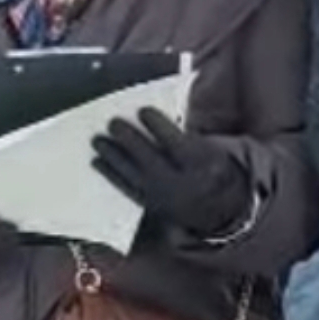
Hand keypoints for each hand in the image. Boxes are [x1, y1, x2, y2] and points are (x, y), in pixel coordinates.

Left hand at [90, 108, 250, 239]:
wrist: (221, 208)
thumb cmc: (211, 167)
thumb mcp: (211, 149)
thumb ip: (187, 135)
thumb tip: (152, 119)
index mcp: (204, 166)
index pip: (178, 145)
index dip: (159, 126)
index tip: (143, 110)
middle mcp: (184, 185)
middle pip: (151, 160)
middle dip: (130, 140)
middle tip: (112, 123)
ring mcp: (166, 199)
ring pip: (135, 176)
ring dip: (113, 157)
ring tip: (97, 140)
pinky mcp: (152, 208)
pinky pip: (128, 191)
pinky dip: (111, 176)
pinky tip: (98, 162)